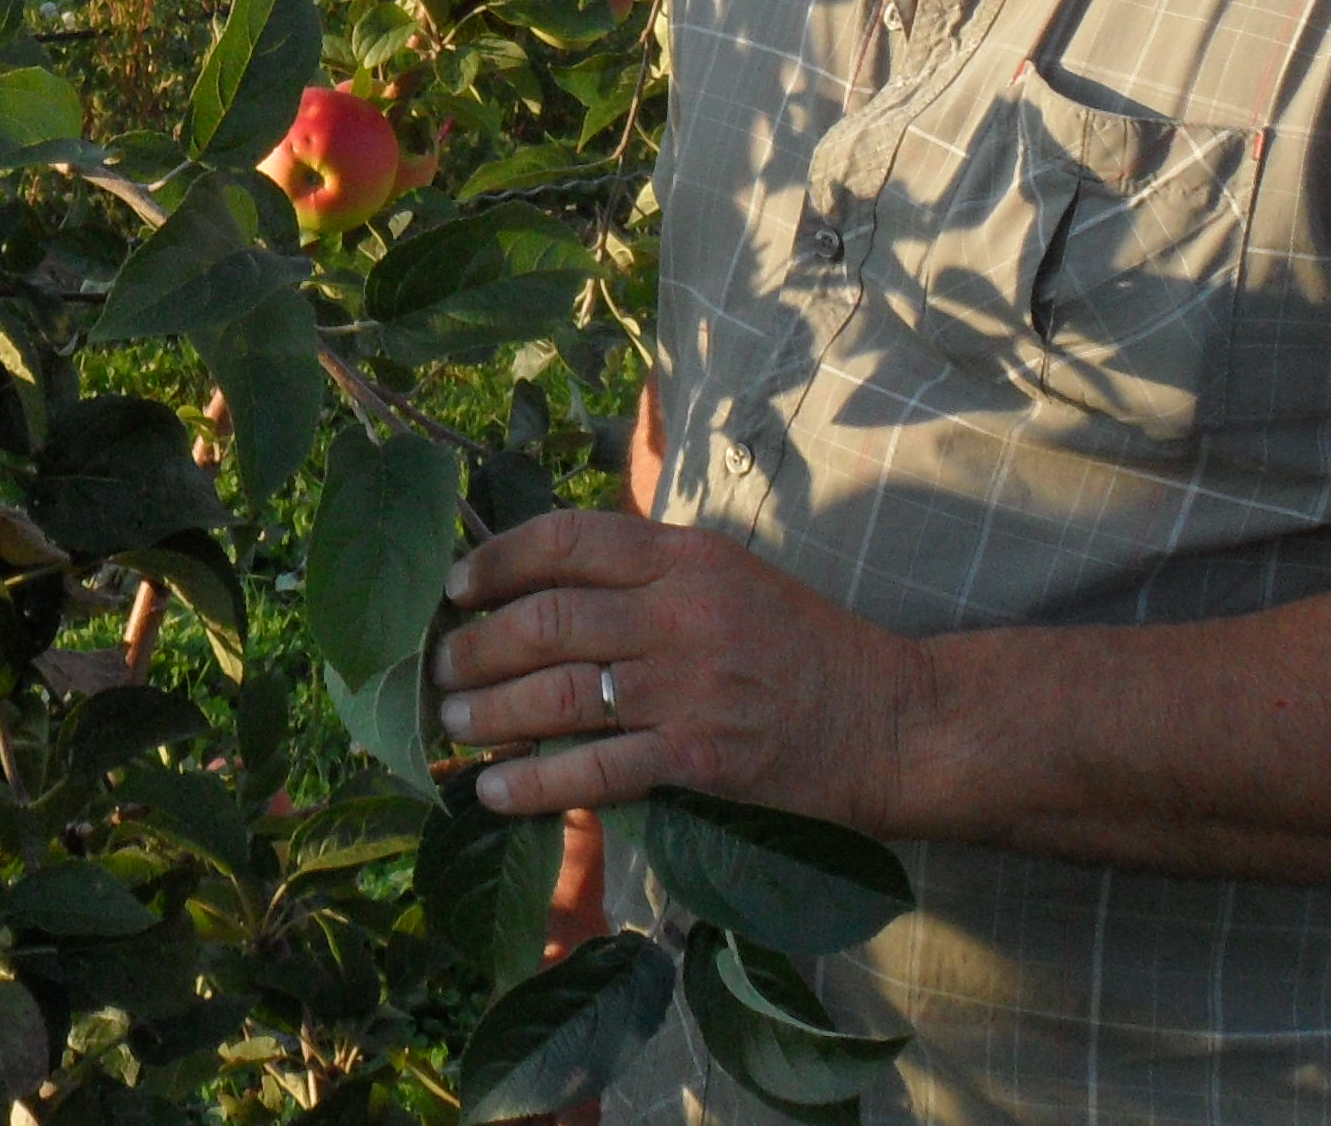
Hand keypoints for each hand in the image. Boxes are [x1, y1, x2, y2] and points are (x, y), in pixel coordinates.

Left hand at [431, 508, 938, 820]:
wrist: (893, 718)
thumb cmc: (806, 644)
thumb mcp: (731, 574)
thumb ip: (651, 572)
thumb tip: (551, 582)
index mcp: (685, 554)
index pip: (566, 538)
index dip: (497, 560)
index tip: (456, 585)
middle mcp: (680, 610)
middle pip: (547, 618)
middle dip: (476, 646)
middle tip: (438, 669)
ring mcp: (688, 685)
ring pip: (559, 692)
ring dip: (491, 712)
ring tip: (453, 728)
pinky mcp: (701, 757)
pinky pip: (597, 769)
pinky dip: (537, 782)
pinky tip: (496, 792)